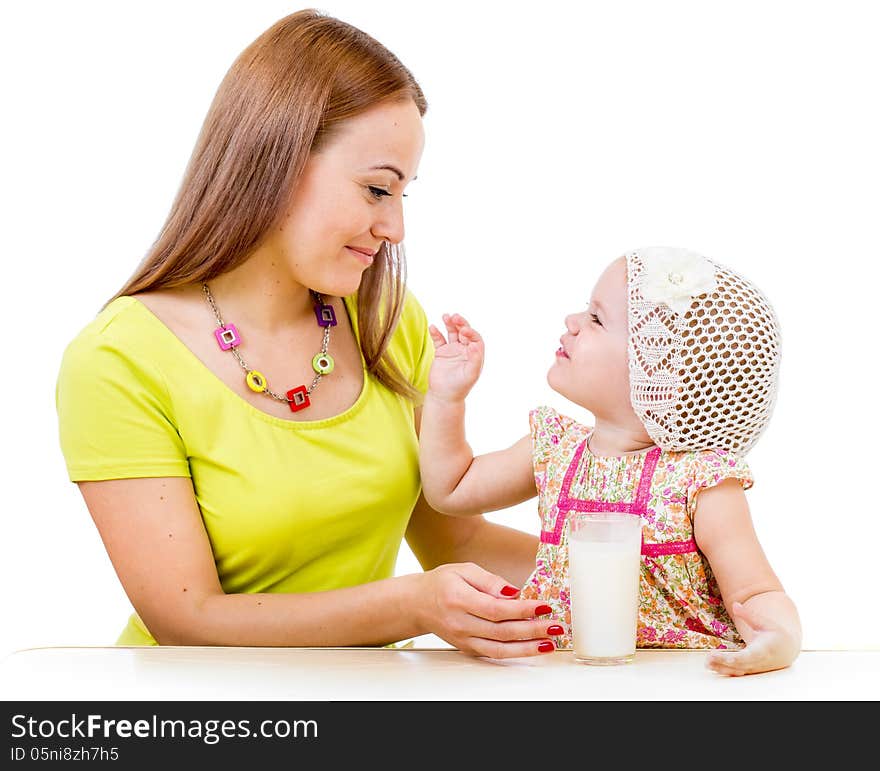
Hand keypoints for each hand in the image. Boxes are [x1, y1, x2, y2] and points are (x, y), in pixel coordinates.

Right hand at [416, 562, 557, 657]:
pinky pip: (493, 653)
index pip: (496, 609)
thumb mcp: (463, 570)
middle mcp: (460, 623)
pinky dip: (515, 652)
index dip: (522, 610)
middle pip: (501, 631)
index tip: (543, 607)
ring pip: (499, 648)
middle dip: (532, 630)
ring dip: (528, 648)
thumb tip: (513, 593)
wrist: (417, 604)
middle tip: (555, 626)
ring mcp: (463, 639)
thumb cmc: (441, 583)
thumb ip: (489, 581)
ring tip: (549, 643)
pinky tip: (532, 647)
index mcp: (459, 599)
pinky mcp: (467, 648)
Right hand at [427, 313, 483, 401]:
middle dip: (461, 323)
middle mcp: (465, 350)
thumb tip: (476, 345)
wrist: (443, 396)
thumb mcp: (470, 375)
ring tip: (446, 316)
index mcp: (474, 354)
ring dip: (449, 324)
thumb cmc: (459, 387)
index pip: (475, 338)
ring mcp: (453, 350)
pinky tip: (433, 327)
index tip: (464, 331)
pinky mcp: (441, 352)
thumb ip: (475, 360)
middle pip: (464, 332)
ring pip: (452, 332)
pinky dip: (436, 332)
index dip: (471, 332)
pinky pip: (439, 339)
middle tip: (455, 317)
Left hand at [705, 601, 800, 675]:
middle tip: (709, 657)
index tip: (730, 659)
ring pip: (737, 671)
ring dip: (721, 668)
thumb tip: (735, 604)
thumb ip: (748, 615)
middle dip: (725, 662)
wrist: (785, 649)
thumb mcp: (764, 622)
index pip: (751, 656)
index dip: (740, 659)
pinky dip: (723, 670)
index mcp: (764, 649)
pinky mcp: (750, 670)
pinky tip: (710, 665)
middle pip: (741, 664)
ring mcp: (754, 668)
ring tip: (706, 663)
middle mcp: (759, 661)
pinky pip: (736, 672)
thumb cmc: (774, 633)